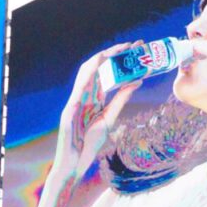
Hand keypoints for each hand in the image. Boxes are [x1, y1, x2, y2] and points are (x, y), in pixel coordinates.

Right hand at [46, 45, 142, 191]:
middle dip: (115, 54)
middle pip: (99, 68)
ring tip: (117, 49)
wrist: (75, 162)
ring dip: (102, 59)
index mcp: (94, 97)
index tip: (135, 49)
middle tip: (133, 45)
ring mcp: (75, 101)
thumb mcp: (110, 118)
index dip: (120, 60)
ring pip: (88, 73)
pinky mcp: (69, 110)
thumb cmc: (89, 144)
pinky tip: (97, 64)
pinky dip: (88, 74)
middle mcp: (84, 95)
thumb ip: (121, 100)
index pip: (108, 73)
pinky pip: (79, 88)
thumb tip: (137, 82)